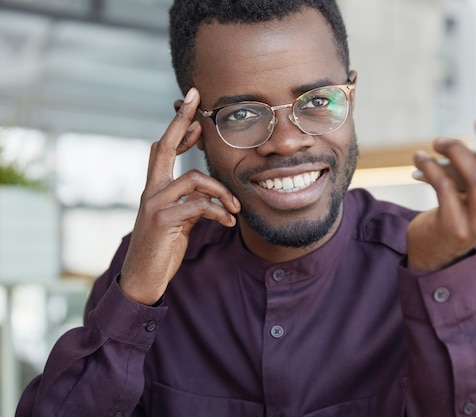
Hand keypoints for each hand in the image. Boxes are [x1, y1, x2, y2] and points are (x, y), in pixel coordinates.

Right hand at [119, 88, 240, 304]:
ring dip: (222, 191)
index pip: (162, 149)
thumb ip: (191, 203)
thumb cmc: (162, 248)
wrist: (143, 279)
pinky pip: (198, 205)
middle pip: (162, 147)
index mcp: (155, 189)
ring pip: (193, 179)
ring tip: (236, 207)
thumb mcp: (179, 220)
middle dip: (180, 123)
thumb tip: (211, 195)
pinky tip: (229, 221)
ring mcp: (155, 204)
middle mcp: (151, 191)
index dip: (177, 129)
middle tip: (197, 105)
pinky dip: (219, 211)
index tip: (193, 111)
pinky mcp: (163, 221)